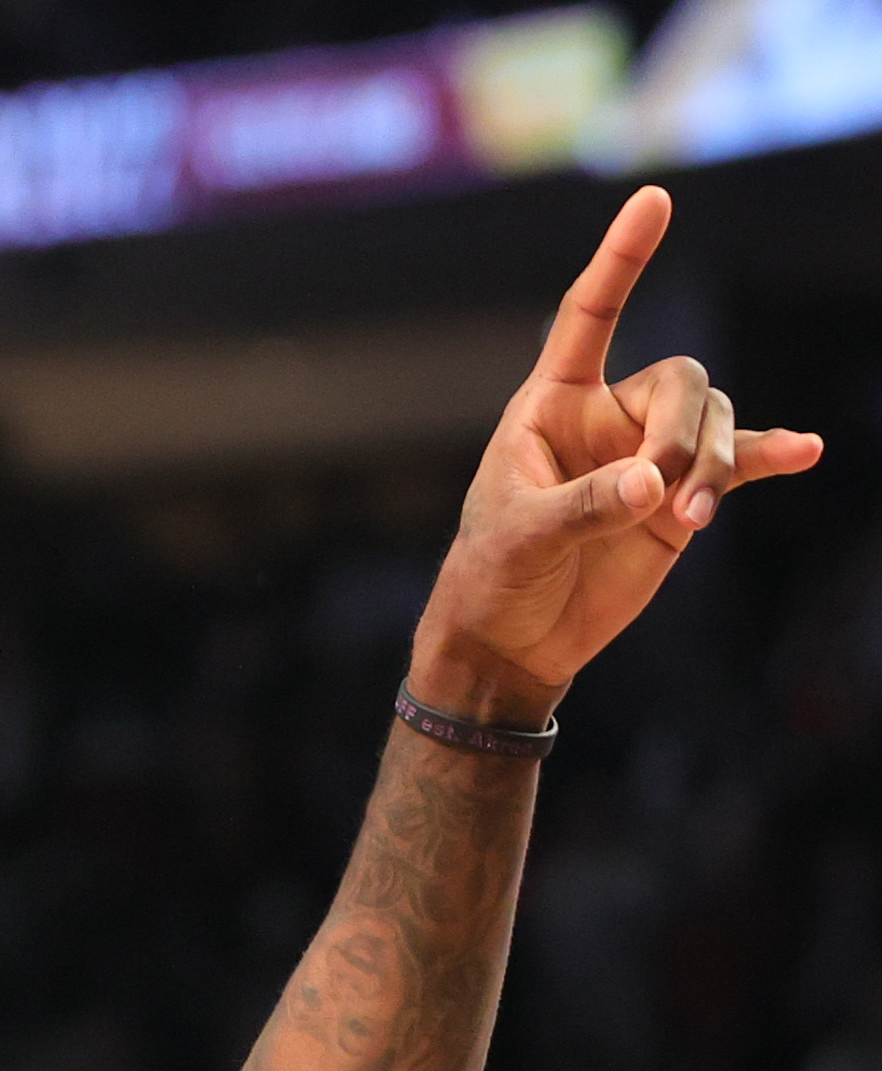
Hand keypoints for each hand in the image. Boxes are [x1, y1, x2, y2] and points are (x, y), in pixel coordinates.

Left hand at [411, 186, 820, 723]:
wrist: (513, 642)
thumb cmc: (493, 578)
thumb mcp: (521, 537)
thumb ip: (583, 506)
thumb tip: (653, 484)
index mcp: (553, 405)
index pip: (590, 317)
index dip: (620, 260)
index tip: (655, 199)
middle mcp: (609, 417)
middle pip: (681, 383)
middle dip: (683, 434)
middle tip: (660, 495)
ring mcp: (650, 457)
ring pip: (714, 425)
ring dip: (715, 466)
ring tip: (691, 520)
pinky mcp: (678, 501)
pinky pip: (738, 466)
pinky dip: (770, 458)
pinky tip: (806, 452)